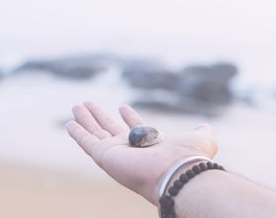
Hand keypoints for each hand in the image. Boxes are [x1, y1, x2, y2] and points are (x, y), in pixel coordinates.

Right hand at [66, 102, 217, 205]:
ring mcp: (116, 153)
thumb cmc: (189, 157)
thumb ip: (202, 132)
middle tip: (88, 103)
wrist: (177, 172)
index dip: (129, 116)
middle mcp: (130, 149)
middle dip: (99, 116)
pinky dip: (77, 133)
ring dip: (85, 120)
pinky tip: (69, 123)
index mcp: (149, 144)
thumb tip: (205, 127)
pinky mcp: (105, 156)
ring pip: (95, 133)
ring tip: (77, 105)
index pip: (135, 128)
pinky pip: (87, 142)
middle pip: (109, 128)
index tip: (122, 106)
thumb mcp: (201, 139)